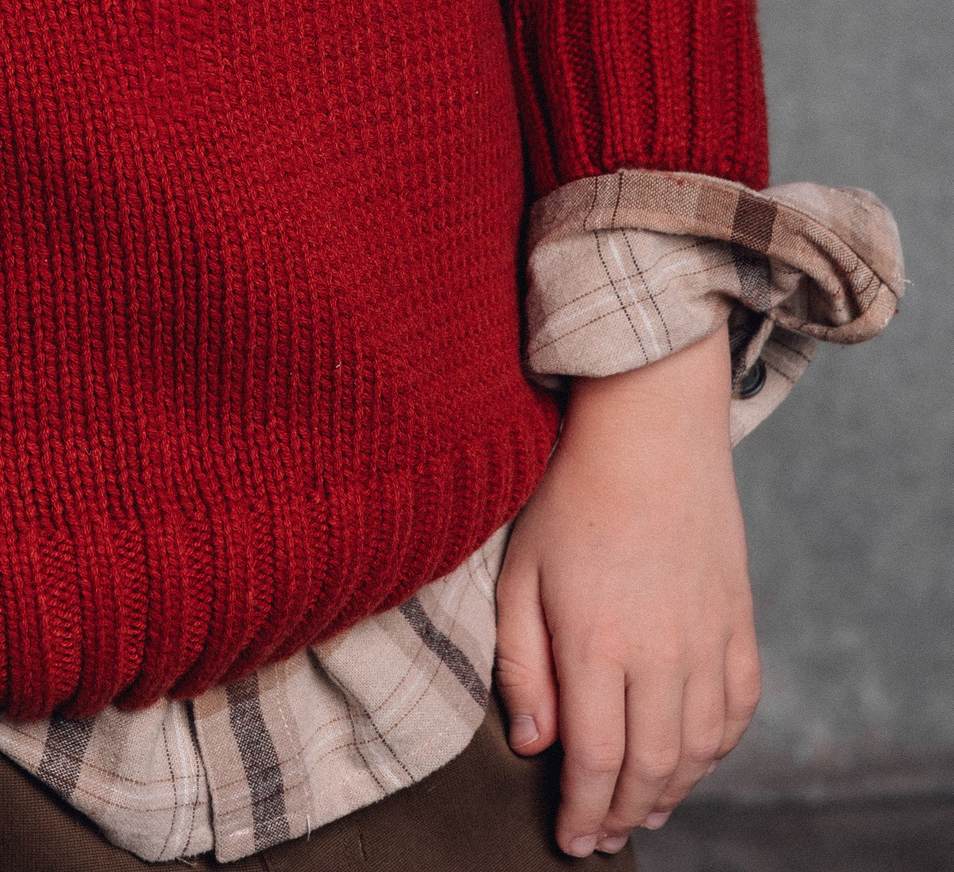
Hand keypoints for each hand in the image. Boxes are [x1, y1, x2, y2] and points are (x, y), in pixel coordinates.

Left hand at [494, 327, 760, 856]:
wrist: (650, 428)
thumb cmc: (569, 494)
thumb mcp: (518, 572)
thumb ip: (521, 665)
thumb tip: (533, 746)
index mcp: (597, 643)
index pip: (596, 762)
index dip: (584, 814)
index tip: (570, 841)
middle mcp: (661, 653)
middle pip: (651, 769)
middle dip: (623, 816)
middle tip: (602, 837)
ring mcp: (708, 639)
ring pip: (698, 750)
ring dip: (671, 792)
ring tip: (643, 810)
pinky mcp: (739, 620)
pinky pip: (738, 709)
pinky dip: (716, 748)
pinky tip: (691, 758)